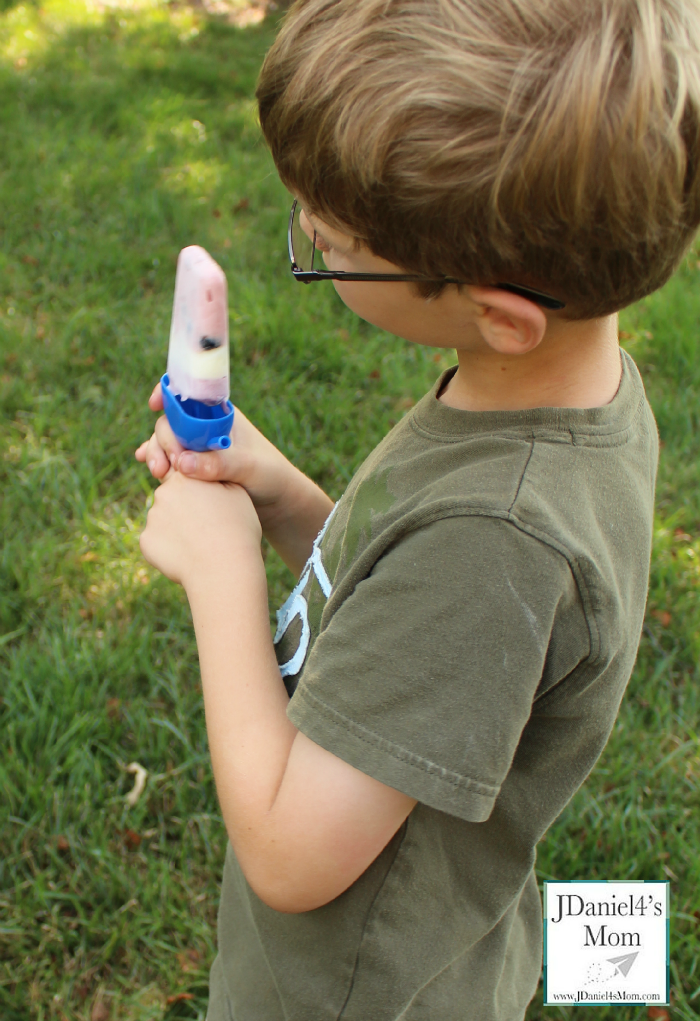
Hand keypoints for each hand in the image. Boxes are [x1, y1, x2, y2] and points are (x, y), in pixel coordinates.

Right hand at [135, 382, 290, 500]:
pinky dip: (158, 461)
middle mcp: (206, 428)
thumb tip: (182, 462)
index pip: (189, 396)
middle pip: (171, 423)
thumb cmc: (270, 476)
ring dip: (157, 454)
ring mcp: (198, 448)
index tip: (154, 404)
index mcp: (220, 415)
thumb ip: (218, 464)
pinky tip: (147, 467)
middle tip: (168, 466)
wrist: (278, 502)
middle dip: (163, 440)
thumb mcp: (247, 468)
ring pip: (166, 443)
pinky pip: (170, 460)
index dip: (168, 394)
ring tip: (160, 474)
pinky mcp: (194, 468)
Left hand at [140, 471, 261, 588]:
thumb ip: (215, 474)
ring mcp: (152, 518)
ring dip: (177, 528)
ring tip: (200, 544)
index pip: (184, 474)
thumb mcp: (237, 492)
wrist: (223, 569)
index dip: (196, 489)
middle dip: (184, 507)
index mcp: (186, 476)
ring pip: (164, 519)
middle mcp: (164, 492)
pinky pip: (157, 541)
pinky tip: (188, 556)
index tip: (207, 502)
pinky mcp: (146, 541)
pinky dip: (169, 547)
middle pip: (171, 496)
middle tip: (207, 526)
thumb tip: (204, 470)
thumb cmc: (237, 530)